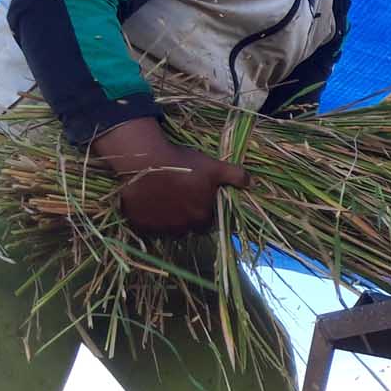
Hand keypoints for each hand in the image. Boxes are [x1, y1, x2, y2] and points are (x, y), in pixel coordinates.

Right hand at [92, 118, 250, 235]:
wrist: (144, 160)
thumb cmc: (182, 164)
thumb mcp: (213, 167)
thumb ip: (234, 176)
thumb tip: (250, 182)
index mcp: (201, 217)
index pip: (207, 224)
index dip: (203, 213)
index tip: (197, 200)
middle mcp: (181, 228)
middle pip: (187, 229)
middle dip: (186, 218)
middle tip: (179, 199)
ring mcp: (159, 228)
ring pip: (166, 230)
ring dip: (167, 221)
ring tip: (162, 201)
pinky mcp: (140, 225)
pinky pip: (146, 227)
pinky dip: (147, 220)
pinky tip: (147, 203)